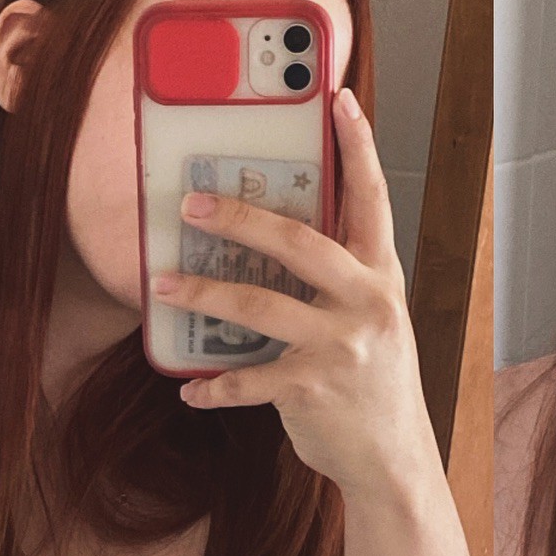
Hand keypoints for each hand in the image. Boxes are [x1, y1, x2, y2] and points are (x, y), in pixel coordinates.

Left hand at [150, 87, 440, 500]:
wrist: (394, 458)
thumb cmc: (375, 382)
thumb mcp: (374, 320)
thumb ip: (340, 279)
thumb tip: (275, 238)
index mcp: (381, 277)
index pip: (373, 199)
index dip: (358, 146)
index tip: (339, 97)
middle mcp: (367, 303)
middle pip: (299, 244)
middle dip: (240, 219)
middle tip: (190, 205)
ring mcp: (341, 347)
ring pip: (258, 306)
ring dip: (202, 294)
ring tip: (161, 286)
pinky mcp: (311, 389)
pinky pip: (246, 380)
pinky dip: (212, 387)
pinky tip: (189, 390)